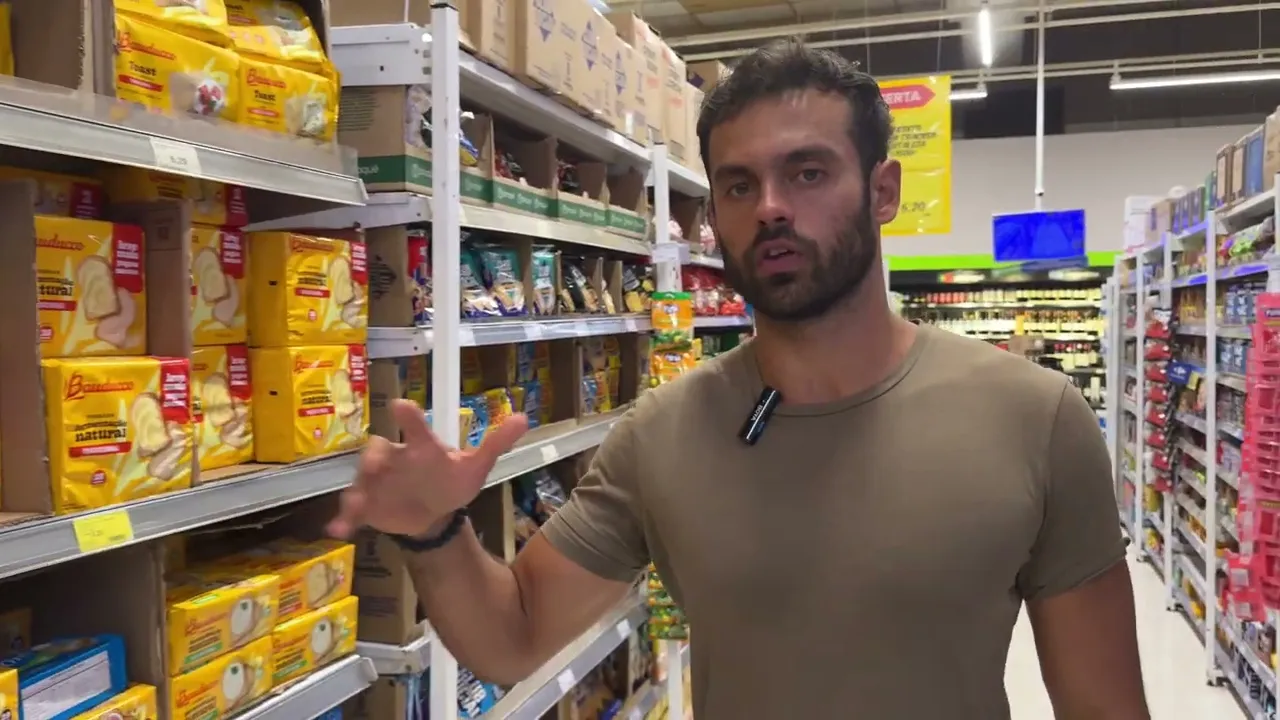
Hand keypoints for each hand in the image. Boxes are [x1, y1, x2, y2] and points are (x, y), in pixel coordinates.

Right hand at [327, 399, 528, 538]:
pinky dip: (344, 518)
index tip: (400, 406)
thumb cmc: (450, 481)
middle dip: (373, 456)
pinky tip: (338, 530)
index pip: (414, 426)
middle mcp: (394, 458)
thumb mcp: (475, 466)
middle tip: (374, 465)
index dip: (408, 416)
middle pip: (378, 450)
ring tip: (355, 502)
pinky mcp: (368, 505)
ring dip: (356, 490)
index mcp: (421, 446)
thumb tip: (524, 418)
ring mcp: (378, 482)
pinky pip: (352, 510)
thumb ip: (496, 443)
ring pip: (361, 480)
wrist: (434, 512)